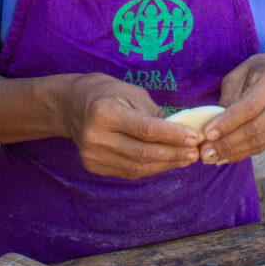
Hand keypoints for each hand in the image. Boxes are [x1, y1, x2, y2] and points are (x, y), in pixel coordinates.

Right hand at [62, 73, 200, 178]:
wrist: (70, 105)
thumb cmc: (106, 93)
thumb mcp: (131, 93)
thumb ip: (155, 114)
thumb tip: (185, 131)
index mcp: (104, 112)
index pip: (145, 129)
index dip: (172, 136)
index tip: (193, 137)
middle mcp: (95, 136)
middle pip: (143, 152)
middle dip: (173, 153)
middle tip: (194, 152)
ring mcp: (92, 155)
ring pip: (137, 167)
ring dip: (166, 164)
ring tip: (185, 158)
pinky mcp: (93, 166)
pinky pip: (129, 172)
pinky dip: (151, 168)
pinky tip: (166, 161)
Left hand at [198, 52, 264, 165]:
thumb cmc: (259, 71)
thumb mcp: (240, 73)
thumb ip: (229, 97)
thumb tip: (213, 124)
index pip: (250, 106)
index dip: (228, 122)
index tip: (207, 133)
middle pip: (256, 128)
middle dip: (227, 142)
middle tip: (205, 152)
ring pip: (260, 141)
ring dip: (233, 152)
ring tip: (210, 157)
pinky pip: (263, 146)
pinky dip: (242, 152)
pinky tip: (225, 156)